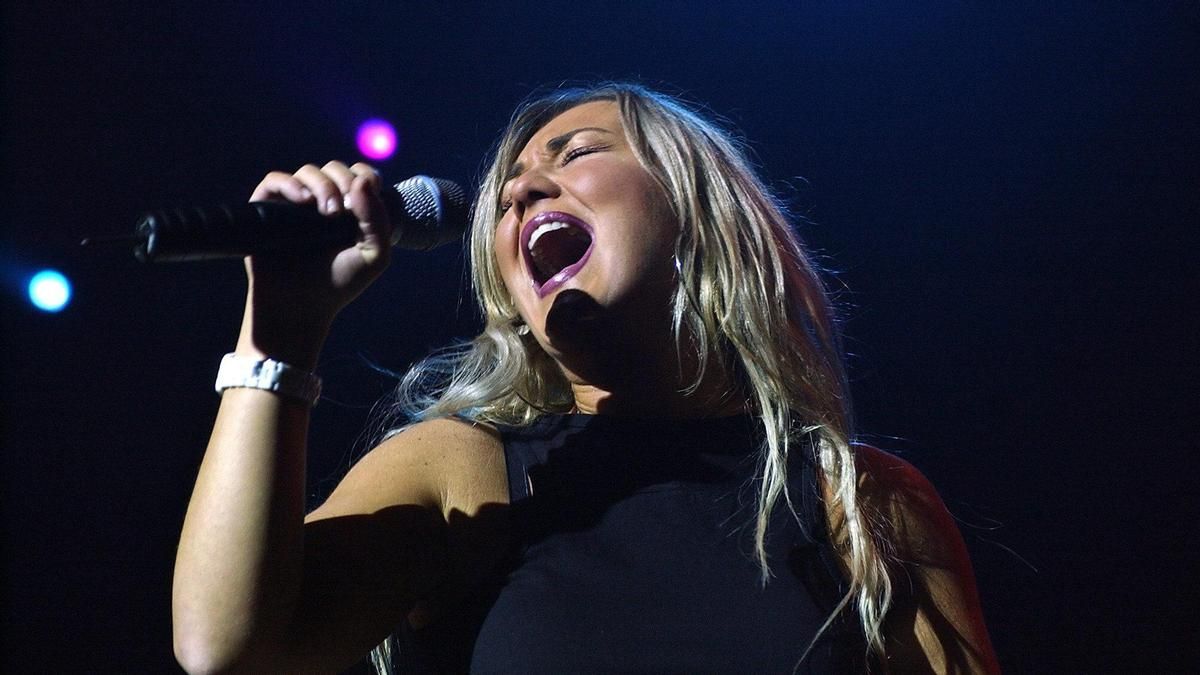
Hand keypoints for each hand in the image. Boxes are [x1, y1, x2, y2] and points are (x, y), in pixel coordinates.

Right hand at [237, 161, 392, 365]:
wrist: (301, 307)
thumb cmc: (339, 283)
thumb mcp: (374, 255)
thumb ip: (378, 219)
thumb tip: (362, 181)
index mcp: (350, 208)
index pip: (360, 175)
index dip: (367, 178)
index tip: (367, 199)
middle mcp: (322, 201)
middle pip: (336, 168)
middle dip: (344, 181)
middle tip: (344, 210)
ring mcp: (294, 203)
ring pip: (309, 171)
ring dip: (323, 185)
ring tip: (328, 212)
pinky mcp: (268, 208)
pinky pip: (275, 179)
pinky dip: (290, 184)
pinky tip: (303, 201)